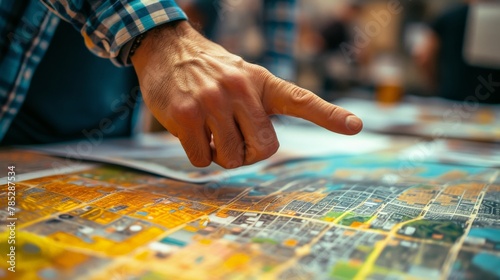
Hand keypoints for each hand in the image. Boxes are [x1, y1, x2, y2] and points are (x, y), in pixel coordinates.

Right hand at [131, 21, 362, 168]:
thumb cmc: (210, 71)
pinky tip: (192, 134)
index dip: (329, 115)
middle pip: (263, 149)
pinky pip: (202, 160)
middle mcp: (240, 89)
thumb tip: (263, 148)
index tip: (356, 126)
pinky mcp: (186, 116)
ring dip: (221, 155)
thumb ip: (259, 106)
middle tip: (234, 141)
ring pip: (231, 159)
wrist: (167, 48)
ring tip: (210, 132)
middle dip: (249, 155)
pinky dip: (199, 155)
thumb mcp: (243, 76)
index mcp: (261, 81)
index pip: (300, 99)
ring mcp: (212, 102)